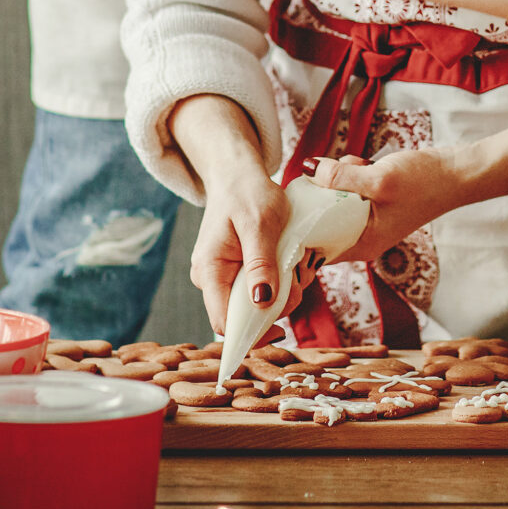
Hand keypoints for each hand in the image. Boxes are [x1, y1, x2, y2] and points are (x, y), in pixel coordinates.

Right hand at [188, 167, 291, 334]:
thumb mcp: (260, 224)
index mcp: (209, 270)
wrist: (239, 174)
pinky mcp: (236, 272)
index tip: (283, 328)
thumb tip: (262, 303)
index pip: (225, 322)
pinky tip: (288, 263)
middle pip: (244, 317)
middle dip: (276, 306)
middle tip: (298, 276)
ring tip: (296, 263)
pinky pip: (259, 290)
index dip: (252, 334)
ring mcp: (222, 276)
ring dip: (281, 292)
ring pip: (255, 305)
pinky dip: (278, 282)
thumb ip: (261, 264)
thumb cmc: (247, 192)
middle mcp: (210, 279)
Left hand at [309, 148, 473, 265]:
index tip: (292, 203)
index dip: (299, 228)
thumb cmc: (425, 183)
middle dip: (321, 193)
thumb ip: (340, 178)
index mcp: (362, 244)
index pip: (316, 250)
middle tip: (332, 173)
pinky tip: (366, 164)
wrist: (457, 172)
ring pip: (332, 200)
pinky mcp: (372, 202)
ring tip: (360, 167)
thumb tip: (307, 170)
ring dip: (337, 178)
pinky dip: (350, 173)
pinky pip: (347, 188)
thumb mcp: (378, 179)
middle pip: (320, 221)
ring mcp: (368, 219)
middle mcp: (362, 237)